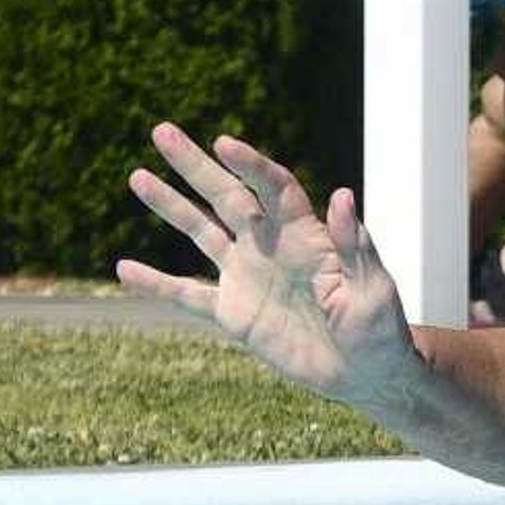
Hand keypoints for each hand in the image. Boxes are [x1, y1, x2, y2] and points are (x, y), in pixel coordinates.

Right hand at [118, 127, 417, 408]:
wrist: (366, 373)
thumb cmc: (381, 329)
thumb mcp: (373, 288)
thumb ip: (354, 245)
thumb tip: (342, 195)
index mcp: (306, 235)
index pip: (274, 187)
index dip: (251, 165)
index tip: (224, 145)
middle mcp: (270, 246)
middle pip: (226, 196)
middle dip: (195, 165)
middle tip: (161, 132)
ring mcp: (248, 277)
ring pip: (201, 232)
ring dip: (170, 206)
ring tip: (136, 176)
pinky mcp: (234, 313)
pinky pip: (187, 295)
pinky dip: (156, 284)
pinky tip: (124, 268)